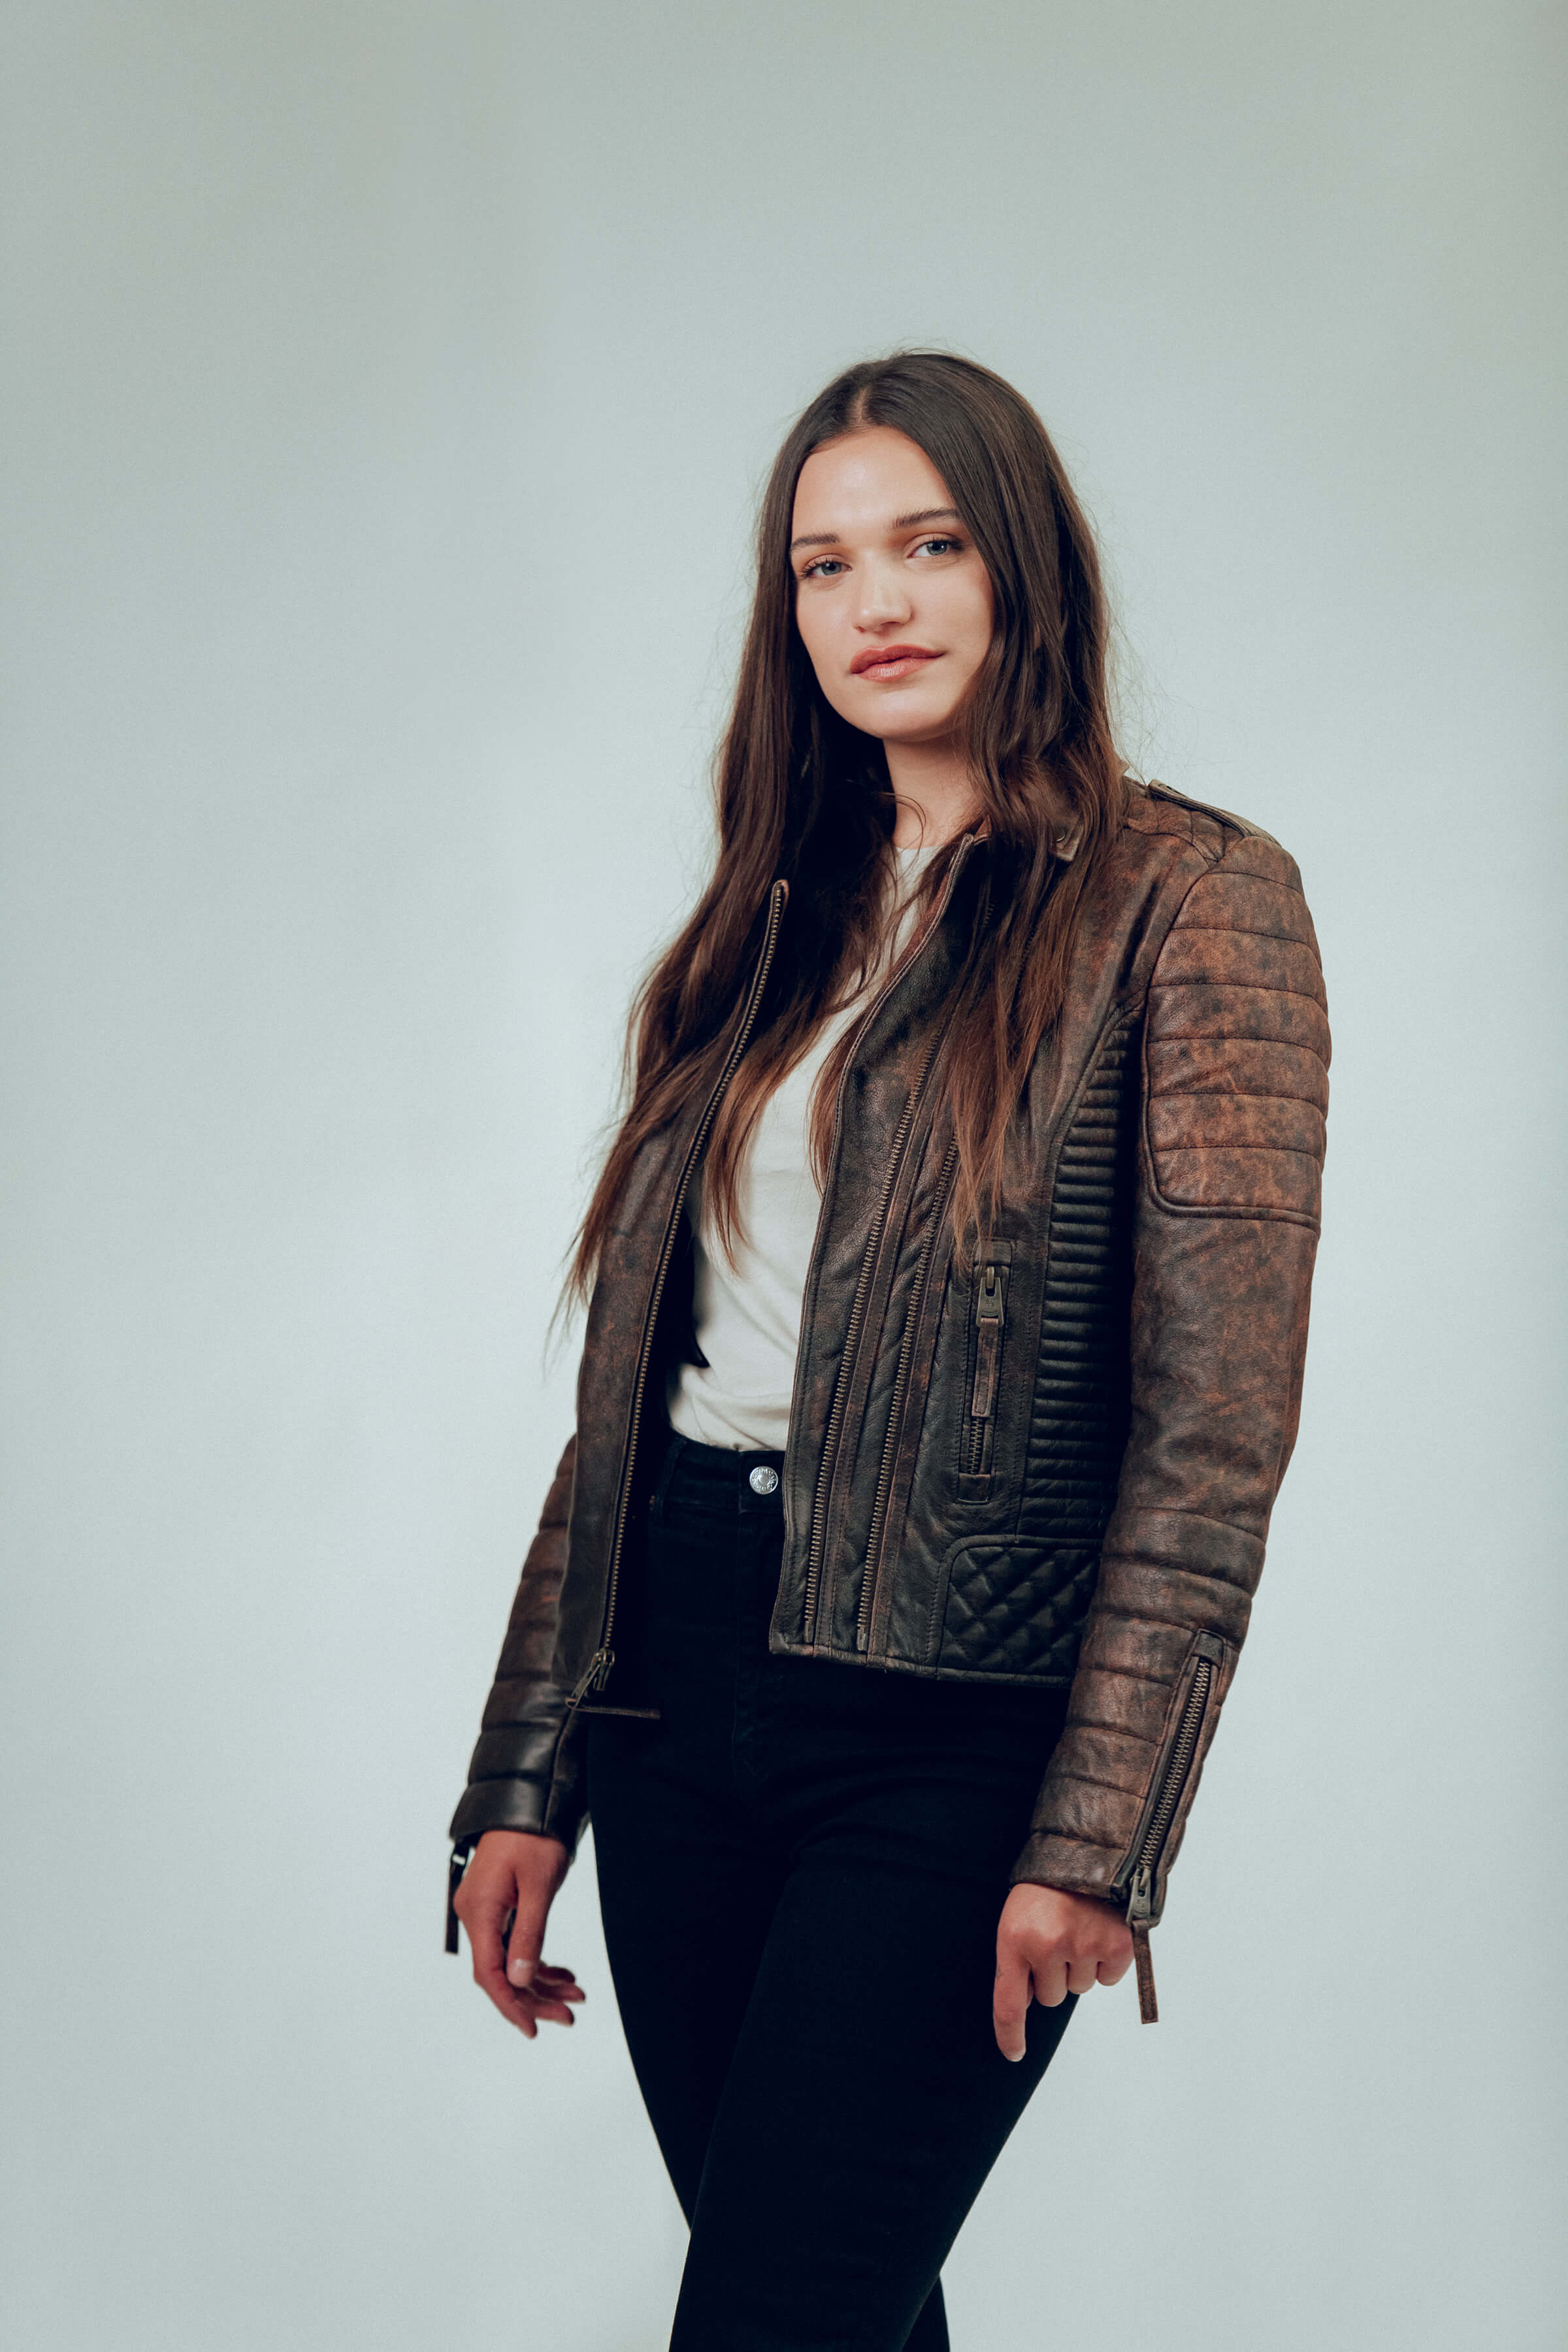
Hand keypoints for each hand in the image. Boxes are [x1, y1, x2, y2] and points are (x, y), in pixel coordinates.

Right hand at [453, 1829, 584, 2039]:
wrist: (530, 1797)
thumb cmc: (534, 1835)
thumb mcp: (538, 1885)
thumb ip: (528, 1934)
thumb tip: (519, 1980)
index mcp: (479, 1912)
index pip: (489, 1974)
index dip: (512, 2005)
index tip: (533, 2029)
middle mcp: (475, 1914)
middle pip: (500, 1972)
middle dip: (534, 1997)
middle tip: (569, 2016)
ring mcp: (485, 1910)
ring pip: (509, 1960)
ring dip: (540, 1981)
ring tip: (575, 1996)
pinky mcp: (498, 1905)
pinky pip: (513, 1943)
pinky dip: (536, 1959)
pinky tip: (563, 1973)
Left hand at [992, 1882, 1131, 2060]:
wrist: (1087, 1850)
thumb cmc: (1045, 1886)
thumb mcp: (1017, 1916)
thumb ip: (1018, 1959)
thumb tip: (1029, 2001)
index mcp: (1014, 1939)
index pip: (1009, 2004)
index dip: (1011, 2034)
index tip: (1014, 2054)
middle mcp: (1047, 1946)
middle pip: (1051, 1997)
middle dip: (1053, 1976)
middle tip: (1057, 1938)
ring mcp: (1083, 1946)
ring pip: (1080, 1987)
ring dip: (1079, 1966)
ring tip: (1078, 1928)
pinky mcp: (1116, 1945)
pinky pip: (1108, 1978)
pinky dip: (1105, 1962)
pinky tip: (1099, 1932)